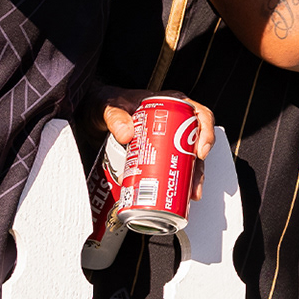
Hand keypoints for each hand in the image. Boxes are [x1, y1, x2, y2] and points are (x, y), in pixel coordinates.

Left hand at [94, 86, 216, 200]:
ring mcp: (166, 140)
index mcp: (169, 104)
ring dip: (191, 178)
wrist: (92, 116)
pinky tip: (176, 194)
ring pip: (188, 159)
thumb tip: (127, 133)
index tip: (200, 152)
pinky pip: (173, 168)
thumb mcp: (109, 106)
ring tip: (189, 195)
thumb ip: (115, 116)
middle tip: (193, 183)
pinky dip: (176, 182)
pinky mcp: (157, 155)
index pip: (198, 115)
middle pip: (196, 143)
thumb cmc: (106, 103)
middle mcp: (173, 122)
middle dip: (199, 166)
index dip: (206, 133)